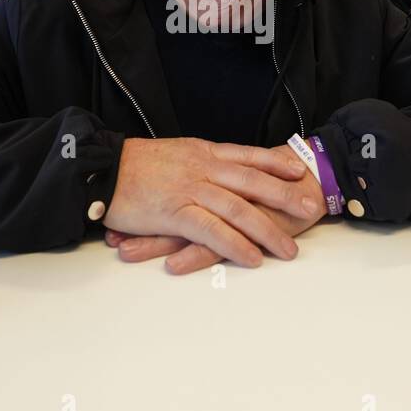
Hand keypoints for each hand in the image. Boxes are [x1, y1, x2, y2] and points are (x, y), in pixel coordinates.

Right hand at [104, 139, 320, 267]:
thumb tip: (215, 171)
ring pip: (239, 209)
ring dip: (268, 230)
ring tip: (289, 249)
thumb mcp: (171, 154)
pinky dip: (236, 245)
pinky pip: (213, 230)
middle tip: (311, 207)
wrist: (99, 168)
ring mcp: (190, 189)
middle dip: (285, 196)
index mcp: (202, 152)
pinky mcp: (175, 213)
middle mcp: (202, 167)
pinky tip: (253, 257)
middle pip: (253, 181)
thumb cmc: (130, 166)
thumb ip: (195, 163)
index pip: (247, 155)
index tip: (298, 172)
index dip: (275, 164)